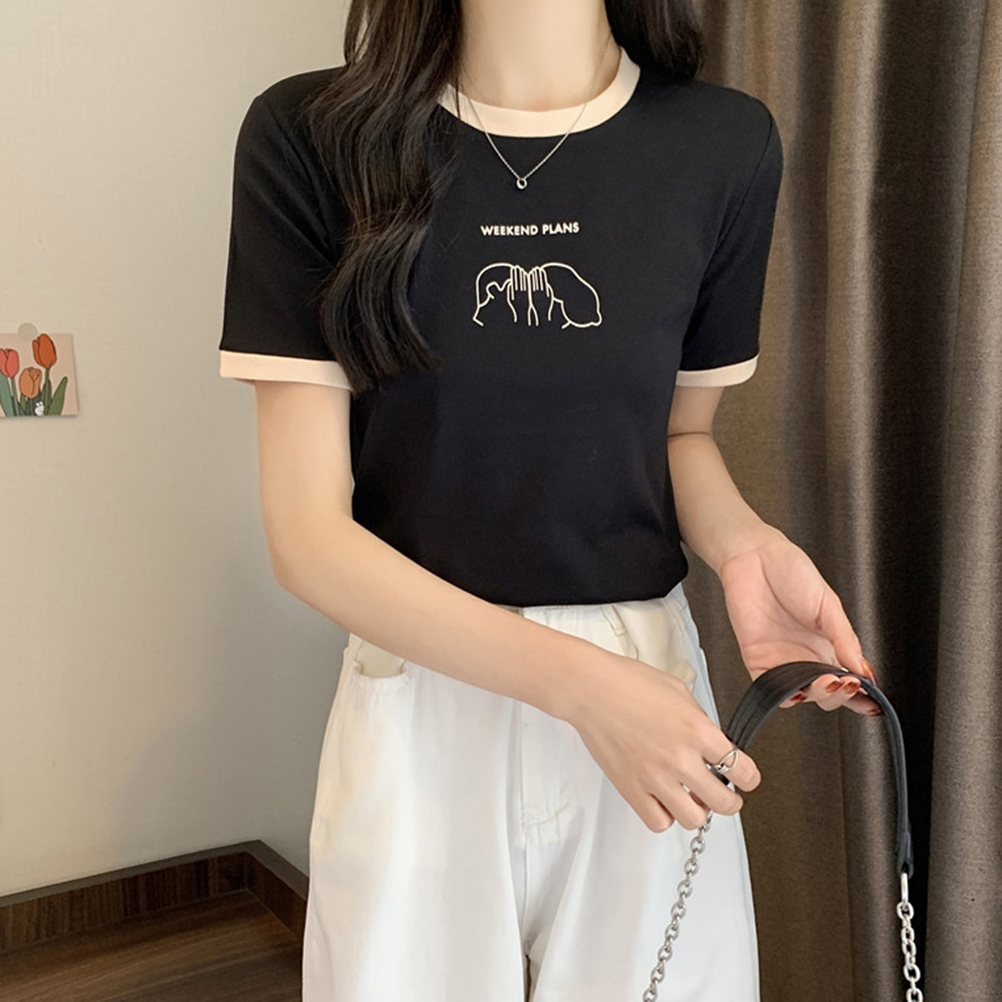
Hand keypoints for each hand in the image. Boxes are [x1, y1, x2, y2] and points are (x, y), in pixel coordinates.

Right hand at [569, 649, 761, 832]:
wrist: (591, 690)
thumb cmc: (627, 683)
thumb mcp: (679, 691)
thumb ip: (700, 720)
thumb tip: (711, 742)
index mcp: (697, 730)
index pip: (742, 770)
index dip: (749, 777)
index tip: (746, 778)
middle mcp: (680, 758)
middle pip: (724, 803)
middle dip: (729, 800)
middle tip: (723, 794)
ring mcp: (655, 777)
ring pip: (694, 819)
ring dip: (697, 810)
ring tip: (691, 798)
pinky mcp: (631, 789)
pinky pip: (658, 821)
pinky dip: (665, 815)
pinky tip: (663, 800)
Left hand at [717, 525, 882, 715]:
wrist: (754, 556)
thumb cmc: (791, 572)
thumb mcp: (828, 604)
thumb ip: (844, 638)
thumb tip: (864, 670)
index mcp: (829, 645)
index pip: (849, 680)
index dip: (862, 695)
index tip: (874, 703)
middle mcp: (806, 657)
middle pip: (828, 693)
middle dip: (842, 696)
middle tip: (847, 683)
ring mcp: (782, 660)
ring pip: (803, 695)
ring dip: (818, 695)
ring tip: (829, 681)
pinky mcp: (757, 659)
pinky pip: (771, 688)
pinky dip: (785, 696)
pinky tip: (797, 692)